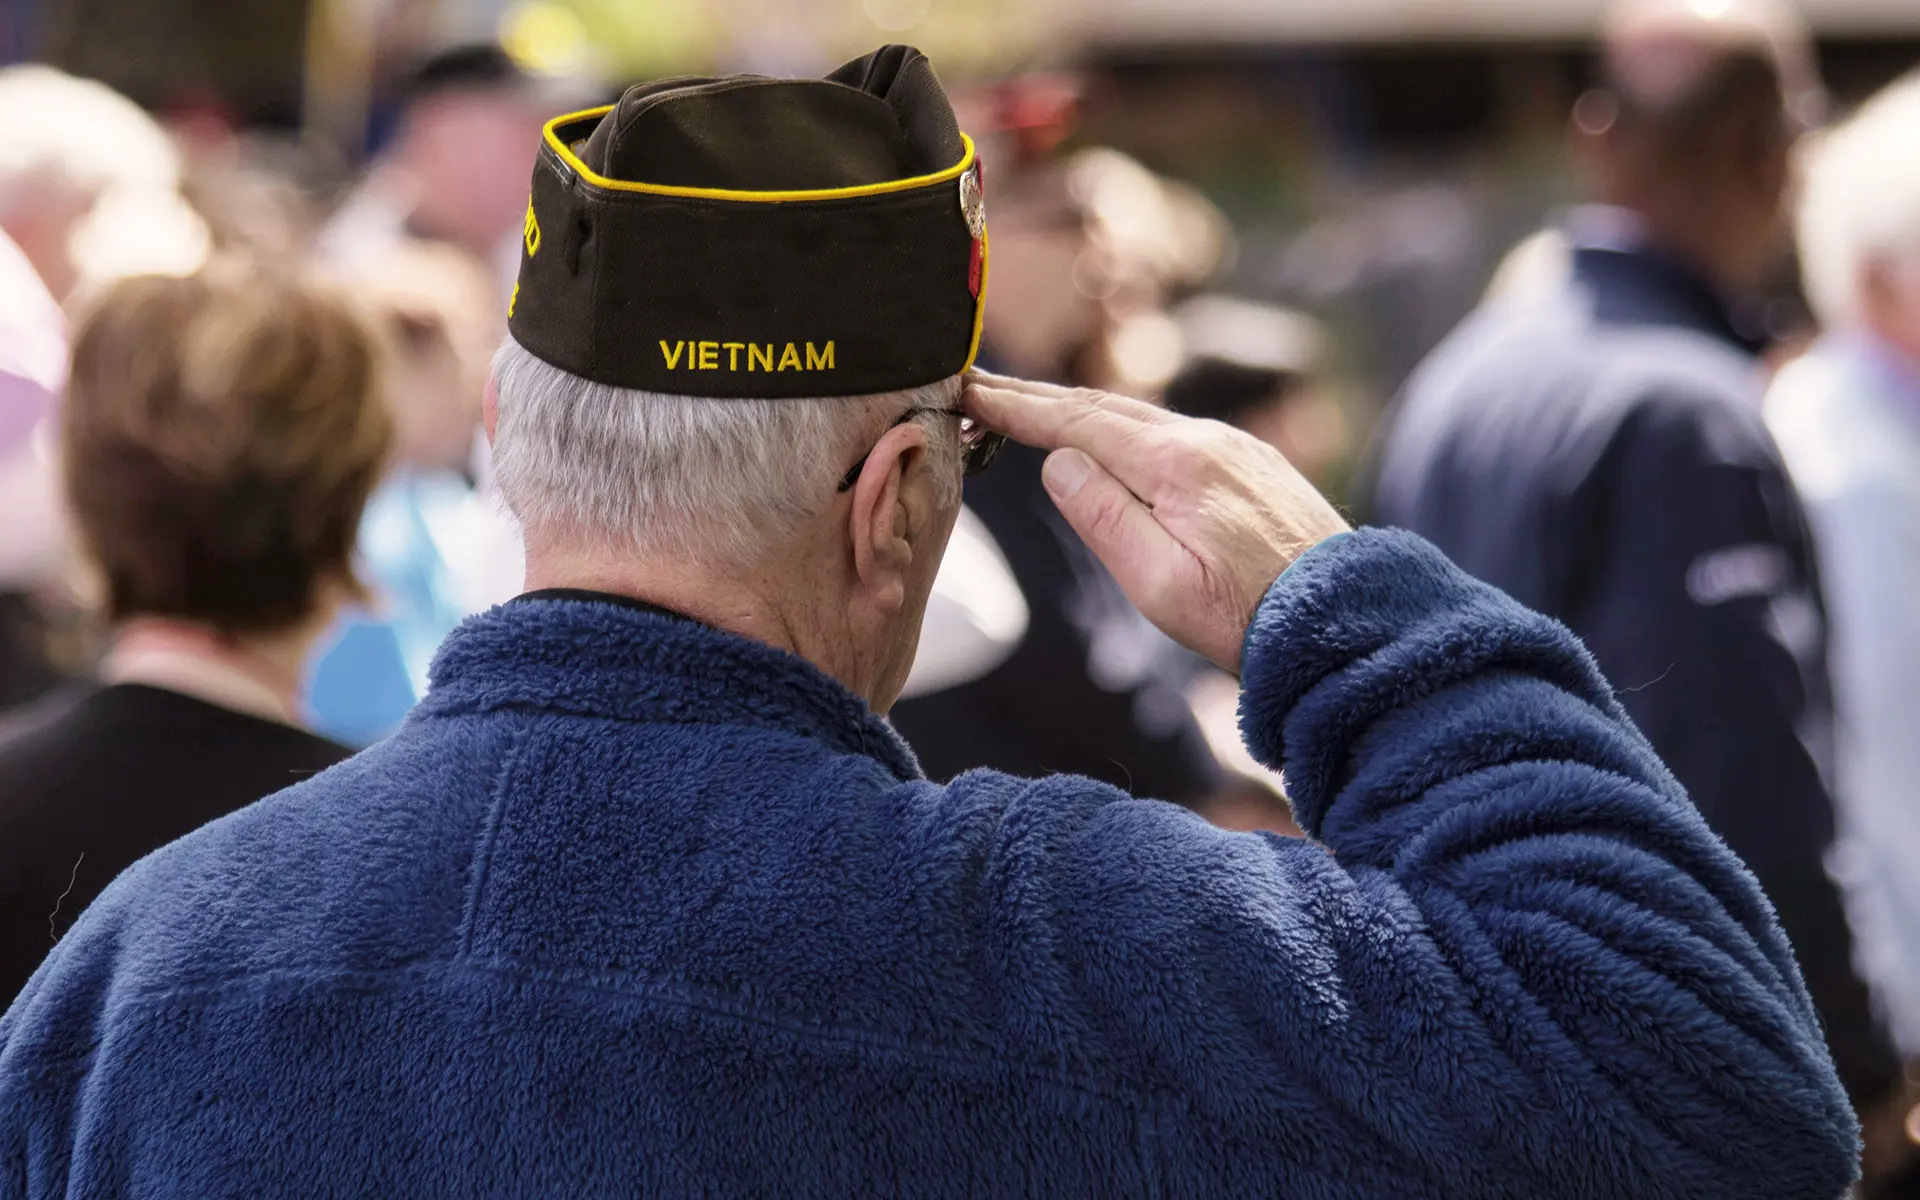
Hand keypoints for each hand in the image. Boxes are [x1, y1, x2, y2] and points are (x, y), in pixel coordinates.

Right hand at [963, 370, 1349, 673]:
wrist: (1348, 623)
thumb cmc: (1248, 618)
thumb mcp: (1160, 584)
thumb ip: (1104, 518)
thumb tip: (1059, 462)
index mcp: (1177, 464)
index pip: (1078, 422)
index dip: (1018, 408)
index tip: (969, 390)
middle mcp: (1208, 440)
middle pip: (1106, 408)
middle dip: (1039, 398)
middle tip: (982, 385)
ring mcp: (1235, 450)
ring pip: (1142, 418)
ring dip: (1082, 411)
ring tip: (1035, 409)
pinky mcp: (1254, 467)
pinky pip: (1173, 433)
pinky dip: (1125, 428)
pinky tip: (1112, 439)